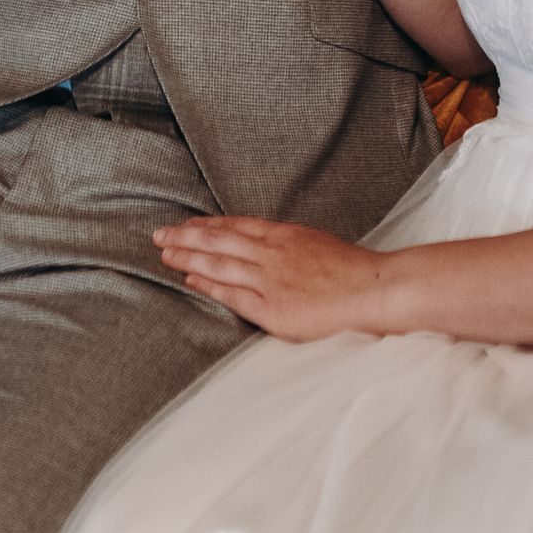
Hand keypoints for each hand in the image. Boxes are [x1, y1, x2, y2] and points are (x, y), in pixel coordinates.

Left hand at [155, 215, 394, 339]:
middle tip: (158, 235)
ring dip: (189, 257)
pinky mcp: (274, 308)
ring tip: (165, 255)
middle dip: (186, 237)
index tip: (185, 225)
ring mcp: (271, 280)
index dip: (206, 225)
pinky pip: (233, 294)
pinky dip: (209, 285)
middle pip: (219, 240)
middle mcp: (272, 253)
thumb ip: (288, 245)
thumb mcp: (315, 243)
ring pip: (220, 263)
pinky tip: (190, 280)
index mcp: (284, 235)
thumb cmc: (351, 270)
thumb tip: (267, 245)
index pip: (235, 226)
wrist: (373, 289)